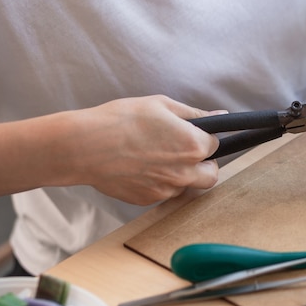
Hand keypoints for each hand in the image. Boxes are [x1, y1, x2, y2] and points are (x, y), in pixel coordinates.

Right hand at [71, 95, 222, 204]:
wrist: (85, 146)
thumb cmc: (121, 120)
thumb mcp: (161, 106)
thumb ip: (195, 114)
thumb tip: (219, 116)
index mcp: (193, 146)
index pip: (215, 145)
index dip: (205, 138)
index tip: (194, 134)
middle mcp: (185, 172)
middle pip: (211, 174)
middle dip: (205, 164)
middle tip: (186, 152)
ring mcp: (167, 189)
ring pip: (187, 186)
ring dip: (182, 174)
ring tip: (157, 157)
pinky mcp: (149, 199)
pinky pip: (165, 193)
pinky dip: (160, 182)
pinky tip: (141, 167)